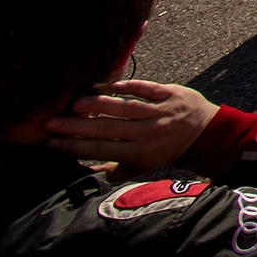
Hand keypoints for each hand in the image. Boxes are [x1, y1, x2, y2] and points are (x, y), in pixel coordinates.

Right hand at [44, 80, 218, 170]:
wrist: (206, 134)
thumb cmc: (166, 151)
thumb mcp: (142, 167)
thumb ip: (114, 169)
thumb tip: (84, 172)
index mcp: (140, 153)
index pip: (101, 149)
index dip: (74, 146)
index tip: (50, 141)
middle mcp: (149, 133)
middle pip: (107, 128)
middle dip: (76, 126)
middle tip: (50, 121)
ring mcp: (161, 111)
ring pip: (125, 107)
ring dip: (99, 104)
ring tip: (75, 103)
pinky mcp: (171, 93)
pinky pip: (147, 88)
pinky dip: (129, 85)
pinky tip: (110, 85)